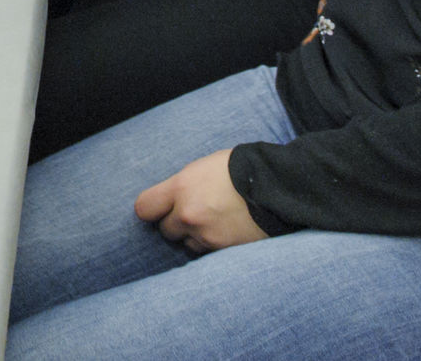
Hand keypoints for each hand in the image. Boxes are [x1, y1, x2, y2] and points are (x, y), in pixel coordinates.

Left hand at [134, 149, 267, 253]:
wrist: (276, 185)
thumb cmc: (238, 169)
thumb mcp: (203, 167)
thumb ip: (182, 185)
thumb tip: (168, 199)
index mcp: (181, 187)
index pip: (144, 208)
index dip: (151, 209)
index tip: (158, 208)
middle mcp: (188, 214)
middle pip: (165, 230)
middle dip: (176, 224)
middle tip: (194, 213)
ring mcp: (206, 235)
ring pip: (187, 244)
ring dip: (195, 236)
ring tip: (215, 221)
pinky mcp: (223, 250)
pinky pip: (207, 253)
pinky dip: (213, 245)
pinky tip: (226, 231)